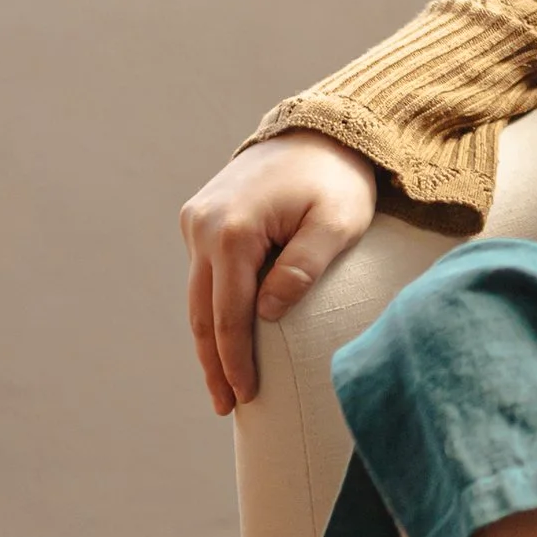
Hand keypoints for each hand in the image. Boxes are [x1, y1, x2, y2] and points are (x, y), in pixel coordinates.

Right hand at [180, 135, 377, 414]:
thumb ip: (305, 266)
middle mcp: (204, 225)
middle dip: (214, 363)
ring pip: (198, 296)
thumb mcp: (338, 222)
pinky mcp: (201, 218)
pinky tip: (224, 340)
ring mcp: (197, 220)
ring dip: (209, 341)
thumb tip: (267, 313)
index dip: (236, 360)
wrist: (320, 130)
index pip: (230, 313)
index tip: (246, 397)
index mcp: (234, 230)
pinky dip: (212, 309)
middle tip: (227, 406)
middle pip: (204, 311)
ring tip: (222, 386)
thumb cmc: (338, 180)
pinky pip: (204, 275)